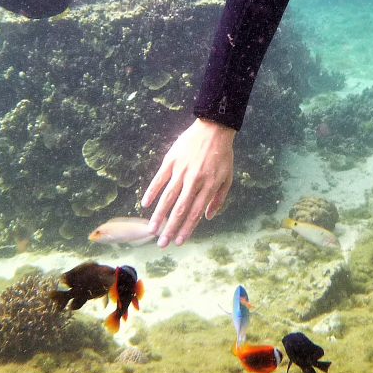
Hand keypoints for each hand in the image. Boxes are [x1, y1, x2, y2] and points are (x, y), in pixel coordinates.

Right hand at [142, 118, 235, 246]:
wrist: (214, 128)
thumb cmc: (222, 155)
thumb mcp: (227, 178)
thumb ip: (218, 199)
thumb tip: (207, 217)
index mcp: (208, 186)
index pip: (195, 213)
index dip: (186, 229)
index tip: (178, 242)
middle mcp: (194, 181)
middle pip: (179, 209)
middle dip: (170, 228)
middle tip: (161, 244)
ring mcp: (181, 170)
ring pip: (167, 197)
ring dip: (158, 215)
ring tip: (151, 230)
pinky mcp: (171, 160)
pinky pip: (159, 179)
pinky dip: (151, 192)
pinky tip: (145, 204)